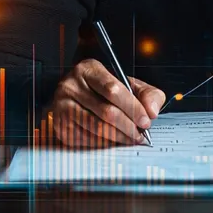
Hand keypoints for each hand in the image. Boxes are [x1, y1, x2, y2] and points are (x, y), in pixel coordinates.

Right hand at [50, 59, 164, 147]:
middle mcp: (71, 85)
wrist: (73, 97)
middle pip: (106, 112)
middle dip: (128, 126)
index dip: (132, 107)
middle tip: (141, 134)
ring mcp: (62, 106)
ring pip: (97, 128)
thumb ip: (146, 93)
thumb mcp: (126, 84)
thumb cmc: (103, 90)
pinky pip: (87, 139)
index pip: (112, 89)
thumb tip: (152, 111)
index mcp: (88, 69)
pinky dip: (105, 143)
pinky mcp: (60, 125)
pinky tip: (113, 140)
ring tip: (131, 138)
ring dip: (119, 137)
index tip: (146, 120)